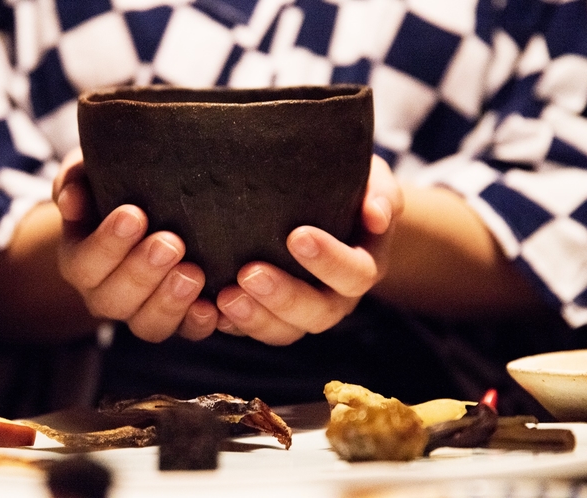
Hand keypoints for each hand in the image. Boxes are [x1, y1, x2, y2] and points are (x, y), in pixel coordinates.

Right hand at [52, 148, 219, 342]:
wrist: (150, 213)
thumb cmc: (117, 190)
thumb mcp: (92, 175)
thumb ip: (77, 179)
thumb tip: (72, 198)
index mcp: (80, 261)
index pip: (84, 263)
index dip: (107, 243)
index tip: (133, 214)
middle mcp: (105, 295)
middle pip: (114, 299)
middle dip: (142, 272)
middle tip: (171, 243)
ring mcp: (141, 312)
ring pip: (147, 325)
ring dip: (170, 302)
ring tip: (194, 273)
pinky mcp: (178, 321)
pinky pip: (186, 332)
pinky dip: (200, 323)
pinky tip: (215, 306)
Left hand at [213, 155, 403, 344]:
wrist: (321, 205)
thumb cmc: (347, 187)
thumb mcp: (370, 179)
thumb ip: (379, 191)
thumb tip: (377, 214)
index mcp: (361, 266)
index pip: (355, 273)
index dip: (330, 260)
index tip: (297, 236)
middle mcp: (334, 297)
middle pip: (318, 313)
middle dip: (284, 297)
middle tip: (250, 272)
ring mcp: (299, 313)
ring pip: (284, 331)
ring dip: (254, 318)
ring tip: (225, 297)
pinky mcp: (266, 316)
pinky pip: (250, 332)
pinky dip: (229, 325)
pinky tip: (207, 308)